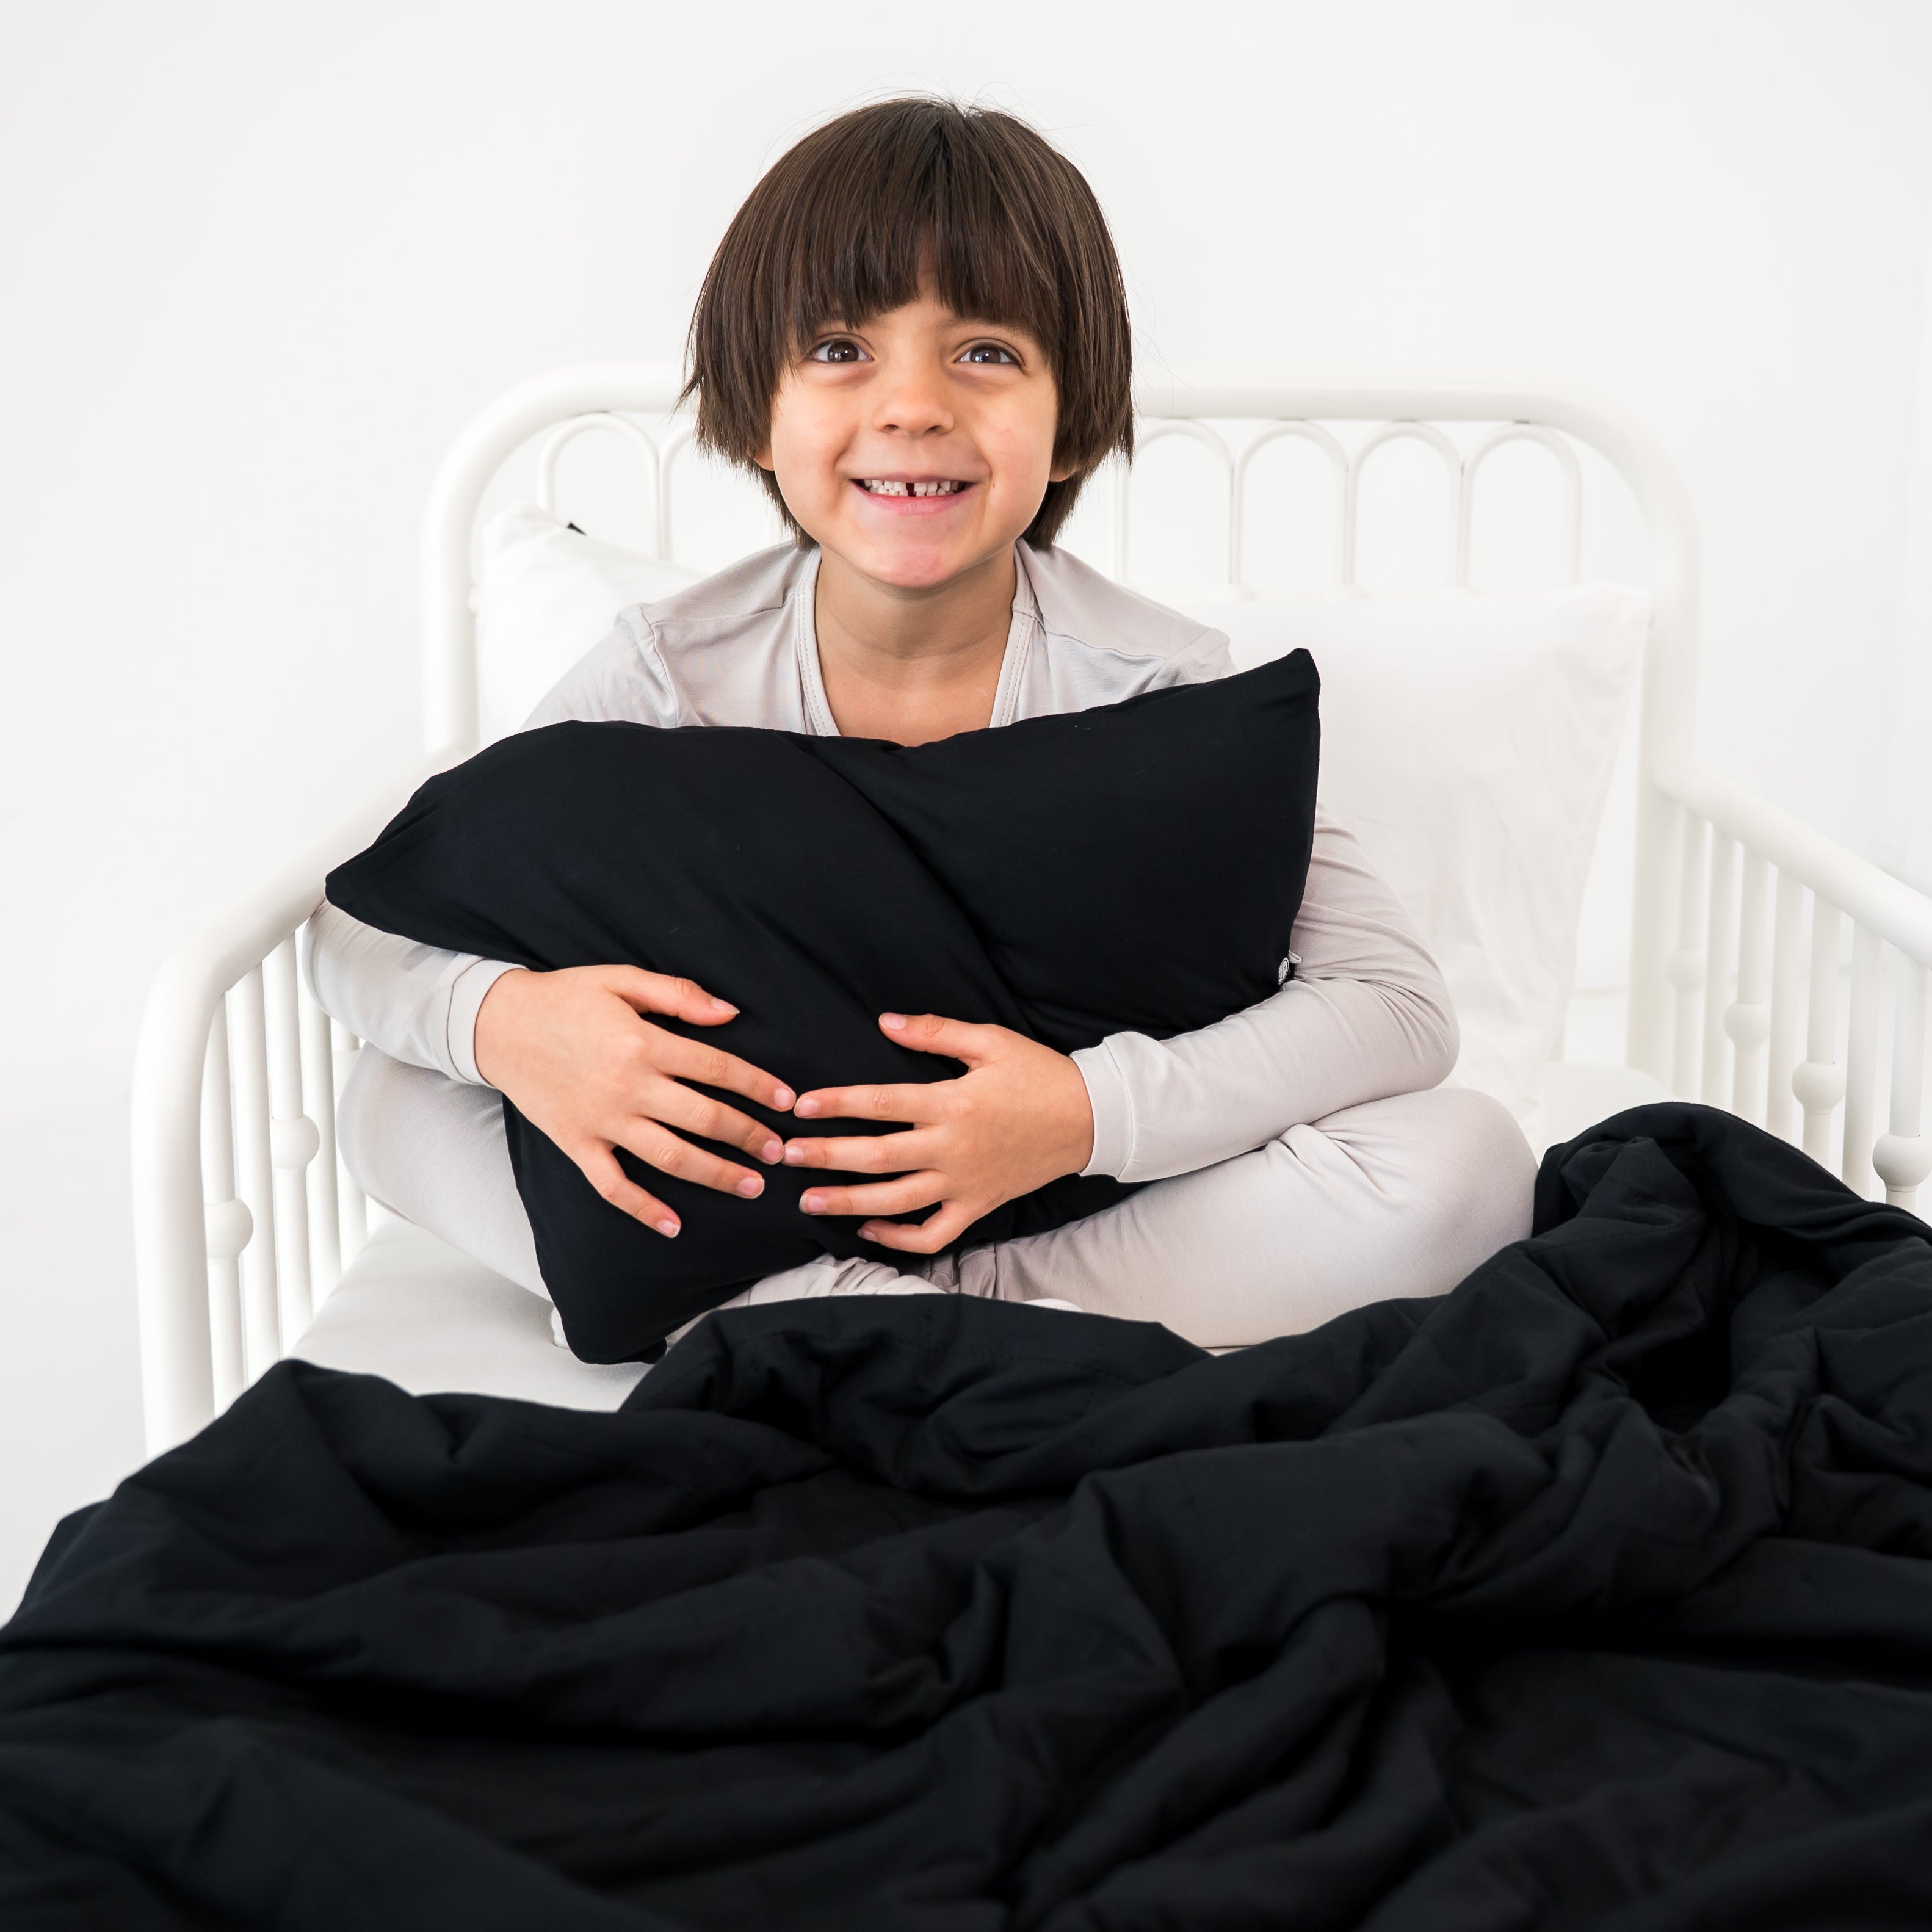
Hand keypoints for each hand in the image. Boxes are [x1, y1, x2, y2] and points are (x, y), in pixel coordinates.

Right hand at [473, 965, 793, 1237]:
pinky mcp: (577, 1144)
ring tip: (751, 1186)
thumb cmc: (565, 997)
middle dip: (749, 1137)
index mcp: (644, 1042)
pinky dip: (642, 1208)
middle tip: (780, 1151)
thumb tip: (730, 1013)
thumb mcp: (622, 979)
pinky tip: (673, 1225)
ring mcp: (602, 1120)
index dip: (758, 1086)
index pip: (717, 1069)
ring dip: (715, 1175)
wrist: (497, 1024)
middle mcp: (627, 1086)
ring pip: (669, 1157)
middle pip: (703, 1118)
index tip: (788, 1102)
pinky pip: (613, 1185)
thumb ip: (678, 995)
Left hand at [782, 1012, 1094, 1255]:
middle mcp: (953, 1147)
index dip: (837, 1104)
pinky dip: (900, 1237)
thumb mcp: (990, 1040)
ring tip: (810, 1201)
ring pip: (898, 1201)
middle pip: (878, 1156)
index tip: (800, 1106)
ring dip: (849, 1203)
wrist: (1091, 1118)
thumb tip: (884, 1021)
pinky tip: (870, 1229)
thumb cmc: (1038, 1074)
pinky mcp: (979, 1205)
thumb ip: (934, 1032)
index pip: (881, 1103)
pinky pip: (934, 1233)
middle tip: (786, 1155)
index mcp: (953, 1102)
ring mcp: (965, 1182)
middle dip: (826, 1156)